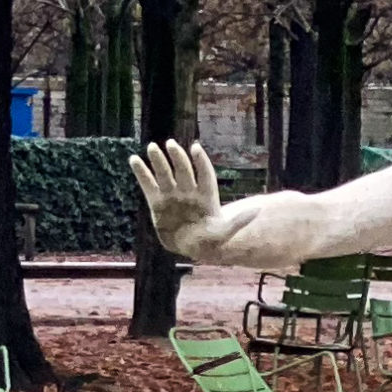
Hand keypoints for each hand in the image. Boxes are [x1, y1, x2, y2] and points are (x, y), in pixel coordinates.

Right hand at [132, 140, 233, 259]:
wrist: (192, 247)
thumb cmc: (211, 240)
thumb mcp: (225, 233)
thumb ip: (238, 222)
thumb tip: (257, 209)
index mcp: (206, 195)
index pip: (204, 174)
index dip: (201, 162)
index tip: (195, 148)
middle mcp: (189, 191)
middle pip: (183, 170)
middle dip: (177, 158)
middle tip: (171, 144)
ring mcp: (172, 195)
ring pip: (165, 174)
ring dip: (159, 161)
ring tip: (152, 147)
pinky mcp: (157, 202)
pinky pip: (148, 185)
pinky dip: (142, 173)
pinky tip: (134, 159)